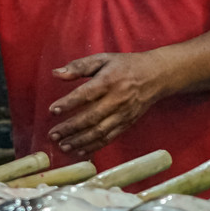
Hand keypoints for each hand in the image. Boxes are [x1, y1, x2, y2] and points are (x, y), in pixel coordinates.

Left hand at [47, 51, 167, 156]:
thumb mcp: (102, 59)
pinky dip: (94, 146)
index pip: (86, 94)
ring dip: (80, 141)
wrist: (156, 75)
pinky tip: (80, 151)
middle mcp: (117, 100)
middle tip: (53, 135)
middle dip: (70, 128)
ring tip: (63, 146)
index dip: (69, 103)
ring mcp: (123, 114)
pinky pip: (110, 137)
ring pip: (100, 132)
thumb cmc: (125, 65)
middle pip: (91, 117)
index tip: (53, 110)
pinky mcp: (128, 123)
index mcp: (108, 81)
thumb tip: (56, 73)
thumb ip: (79, 66)